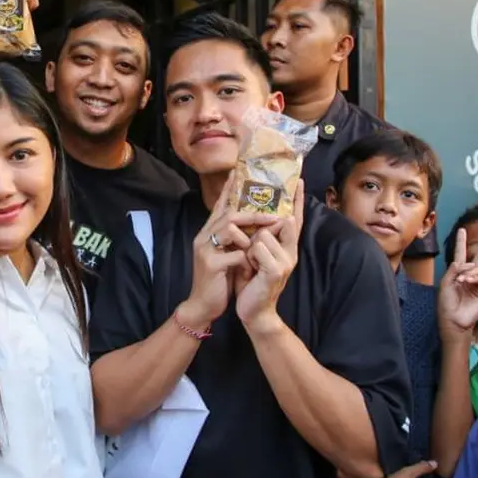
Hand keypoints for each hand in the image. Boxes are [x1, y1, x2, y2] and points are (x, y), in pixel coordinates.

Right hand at [181, 178, 278, 329]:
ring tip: (256, 246)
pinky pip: (233, 253)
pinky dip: (244, 258)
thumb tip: (253, 223)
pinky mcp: (211, 264)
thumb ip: (234, 239)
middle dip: (254, 214)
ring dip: (248, 236)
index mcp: (209, 232)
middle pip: (229, 213)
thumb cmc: (218, 279)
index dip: (229, 189)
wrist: (202, 305)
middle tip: (274, 217)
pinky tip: (247, 266)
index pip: (220, 205)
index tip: (238, 172)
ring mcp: (205, 249)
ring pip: (229, 227)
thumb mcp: (226, 254)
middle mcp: (204, 236)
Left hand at [236, 181, 303, 333]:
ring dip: (249, 247)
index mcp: (287, 246)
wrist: (253, 310)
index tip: (299, 180)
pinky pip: (258, 248)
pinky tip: (249, 269)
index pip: (295, 218)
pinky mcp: (276, 270)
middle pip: (278, 222)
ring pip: (263, 234)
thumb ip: (260, 235)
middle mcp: (291, 251)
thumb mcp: (255, 253)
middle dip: (260, 231)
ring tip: (249, 264)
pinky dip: (249, 256)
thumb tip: (255, 213)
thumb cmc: (251, 280)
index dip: (297, 200)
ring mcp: (286, 261)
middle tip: (253, 251)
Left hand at [437, 228, 477, 341]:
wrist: (453, 321)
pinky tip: (466, 282)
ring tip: (461, 281)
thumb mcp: (445, 285)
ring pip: (477, 269)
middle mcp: (470, 277)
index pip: (461, 255)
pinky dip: (474, 278)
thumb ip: (452, 271)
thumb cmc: (446, 304)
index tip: (462, 230)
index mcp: (458, 274)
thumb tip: (461, 262)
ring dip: (468, 272)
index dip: (461, 243)